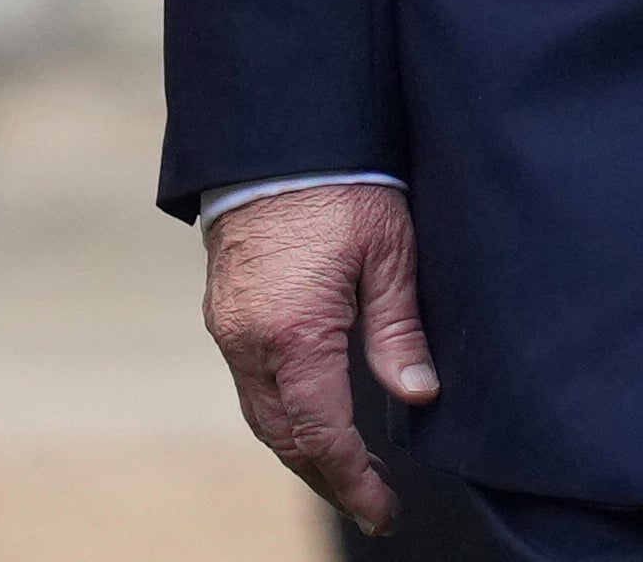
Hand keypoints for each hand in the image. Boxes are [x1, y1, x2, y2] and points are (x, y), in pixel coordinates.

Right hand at [202, 181, 438, 532]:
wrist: (277, 133)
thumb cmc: (344, 182)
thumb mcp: (389, 251)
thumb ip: (399, 330)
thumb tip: (417, 397)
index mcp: (293, 333)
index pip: (322, 435)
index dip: (354, 481)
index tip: (385, 509)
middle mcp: (249, 340)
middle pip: (285, 438)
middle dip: (329, 479)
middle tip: (375, 504)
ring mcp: (229, 327)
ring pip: (263, 416)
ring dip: (304, 451)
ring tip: (352, 473)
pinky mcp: (225, 312)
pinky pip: (252, 384)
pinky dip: (284, 415)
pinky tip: (317, 418)